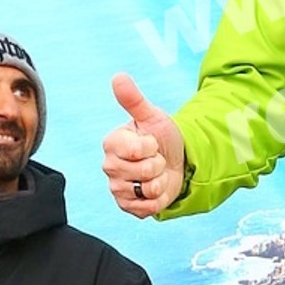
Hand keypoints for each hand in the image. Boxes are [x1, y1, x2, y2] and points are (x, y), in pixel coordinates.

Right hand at [104, 73, 185, 216]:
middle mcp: (110, 166)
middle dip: (158, 165)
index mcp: (112, 143)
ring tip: (156, 174)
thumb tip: (118, 77)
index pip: (136, 149)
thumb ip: (133, 99)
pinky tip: (156, 189)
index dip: (151, 146)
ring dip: (160, 182)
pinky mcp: (128, 207)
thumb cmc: (160, 137)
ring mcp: (117, 188)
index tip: (151, 142)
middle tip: (155, 159)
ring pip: (147, 190)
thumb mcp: (151, 116)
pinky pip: (148, 208)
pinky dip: (159, 199)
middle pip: (143, 171)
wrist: (175, 162)